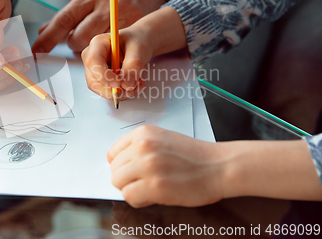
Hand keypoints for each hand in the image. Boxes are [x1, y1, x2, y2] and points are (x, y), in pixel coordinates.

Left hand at [32, 0, 166, 52]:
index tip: (37, 48)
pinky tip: (107, 43)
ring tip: (94, 39)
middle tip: (77, 39)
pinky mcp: (132, 28)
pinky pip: (111, 48)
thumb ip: (69, 13)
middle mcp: (105, 5)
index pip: (65, 18)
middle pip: (79, 36)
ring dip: (89, 47)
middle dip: (73, 43)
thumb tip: (44, 31)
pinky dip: (105, 49)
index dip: (49, 36)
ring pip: (94, 45)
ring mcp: (121, 18)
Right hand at [81, 6, 186, 99]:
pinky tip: (136, 85)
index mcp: (98, 43)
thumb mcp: (141, 48)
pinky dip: (123, 92)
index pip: (92, 62)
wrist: (145, 41)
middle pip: (93, 79)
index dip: (103, 75)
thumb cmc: (141, 39)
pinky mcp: (104, 78)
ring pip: (101, 88)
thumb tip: (126, 84)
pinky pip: (109, 91)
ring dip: (120, 92)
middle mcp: (93, 56)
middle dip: (113, 88)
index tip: (119, 83)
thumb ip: (134, 65)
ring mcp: (97, 68)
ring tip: (138, 85)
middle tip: (133, 88)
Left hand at [107, 125, 223, 207]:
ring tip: (148, 188)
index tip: (129, 170)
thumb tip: (120, 162)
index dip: (121, 165)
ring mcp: (148, 166)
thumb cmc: (195, 156)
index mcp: (144, 133)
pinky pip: (129, 196)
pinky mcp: (155, 186)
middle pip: (115, 169)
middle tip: (143, 181)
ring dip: (131, 188)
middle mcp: (143, 146)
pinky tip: (152, 196)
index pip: (114, 152)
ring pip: (118, 182)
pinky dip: (138, 200)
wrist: (220, 166)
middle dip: (127, 178)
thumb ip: (142, 147)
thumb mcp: (164, 139)